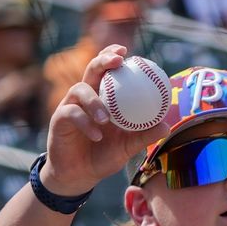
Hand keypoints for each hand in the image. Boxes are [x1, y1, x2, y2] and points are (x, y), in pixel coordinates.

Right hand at [42, 44, 172, 194]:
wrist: (80, 174)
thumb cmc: (104, 154)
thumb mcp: (127, 146)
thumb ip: (144, 135)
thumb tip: (167, 125)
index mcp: (103, 97)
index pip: (107, 71)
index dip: (112, 55)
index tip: (126, 51)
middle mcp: (86, 97)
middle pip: (91, 71)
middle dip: (102, 61)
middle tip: (117, 61)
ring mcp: (70, 106)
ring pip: (79, 90)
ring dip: (95, 101)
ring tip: (107, 118)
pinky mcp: (59, 120)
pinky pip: (71, 114)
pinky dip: (85, 123)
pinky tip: (96, 134)